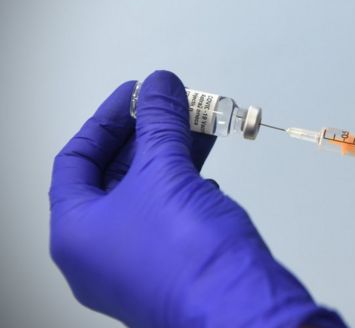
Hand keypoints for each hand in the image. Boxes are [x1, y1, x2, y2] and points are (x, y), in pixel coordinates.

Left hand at [49, 71, 344, 326]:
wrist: (240, 307)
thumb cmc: (189, 259)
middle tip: (169, 105)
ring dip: (171, 154)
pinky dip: (186, 183)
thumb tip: (159, 86)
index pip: (76, 160)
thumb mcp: (166, 173)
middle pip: (114, 176)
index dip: (107, 119)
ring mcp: (136, 263)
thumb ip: (160, 122)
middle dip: (147, 134)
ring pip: (148, 194)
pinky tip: (206, 167)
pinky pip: (170, 213)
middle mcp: (99, 254)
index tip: (135, 94)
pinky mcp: (172, 266)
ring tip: (196, 124)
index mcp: (76, 234)